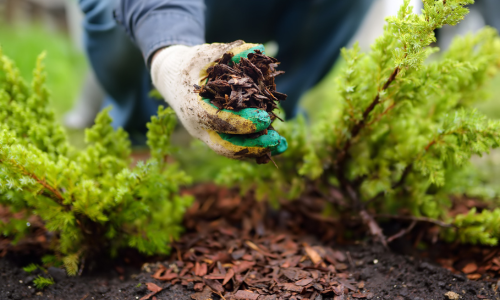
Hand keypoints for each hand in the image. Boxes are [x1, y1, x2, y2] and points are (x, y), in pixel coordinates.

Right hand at [151, 40, 287, 159]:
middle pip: (225, 145)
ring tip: (282, 146)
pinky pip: (235, 147)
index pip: (218, 120)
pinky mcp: (215, 137)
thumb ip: (229, 51)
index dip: (242, 122)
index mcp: (192, 107)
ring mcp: (206, 135)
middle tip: (276, 140)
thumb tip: (257, 49)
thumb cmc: (189, 64)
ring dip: (257, 150)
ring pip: (231, 150)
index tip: (265, 118)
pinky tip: (276, 145)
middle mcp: (198, 127)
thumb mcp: (205, 53)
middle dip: (252, 146)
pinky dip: (254, 148)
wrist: (171, 79)